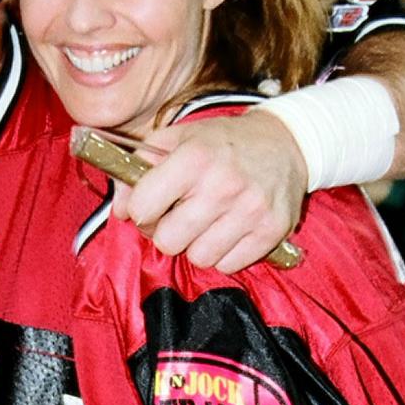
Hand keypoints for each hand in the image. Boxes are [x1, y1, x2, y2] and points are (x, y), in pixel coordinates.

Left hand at [113, 110, 305, 273]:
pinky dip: (223, 254)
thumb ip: (138, 168)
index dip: (139, 209)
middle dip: (165, 232)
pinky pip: (228, 266)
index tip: (148, 204)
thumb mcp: (176, 139)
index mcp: (194, 157)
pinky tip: (228, 230)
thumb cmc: (222, 142)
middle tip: (176, 217)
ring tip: (204, 223)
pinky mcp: (271, 231)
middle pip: (168, 241)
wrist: (285, 143)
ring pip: (198, 258)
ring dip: (195, 245)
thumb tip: (118, 209)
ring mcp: (250, 210)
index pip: (143, 207)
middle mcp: (222, 185)